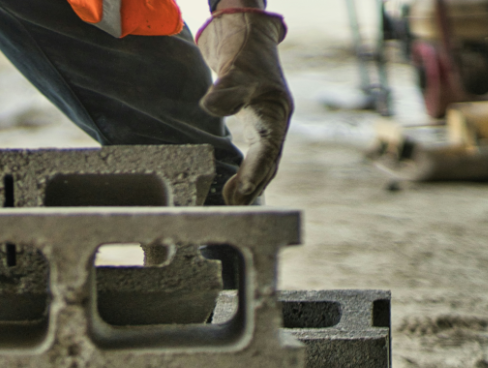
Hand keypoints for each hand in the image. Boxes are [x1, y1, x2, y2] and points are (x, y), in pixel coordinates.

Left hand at [196, 10, 291, 205]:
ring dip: (251, 184)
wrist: (249, 42)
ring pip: (264, 162)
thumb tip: (210, 106)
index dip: (257, 169)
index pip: (268, 147)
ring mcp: (269, 126)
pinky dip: (247, 174)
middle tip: (235, 206)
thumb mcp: (235, 69)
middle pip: (269, 161)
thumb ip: (225, 89)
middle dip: (254, 185)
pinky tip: (234, 187)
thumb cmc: (245, 55)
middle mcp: (276, 123)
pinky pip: (256, 157)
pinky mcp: (258, 128)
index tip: (245, 187)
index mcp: (276, 112)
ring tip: (233, 202)